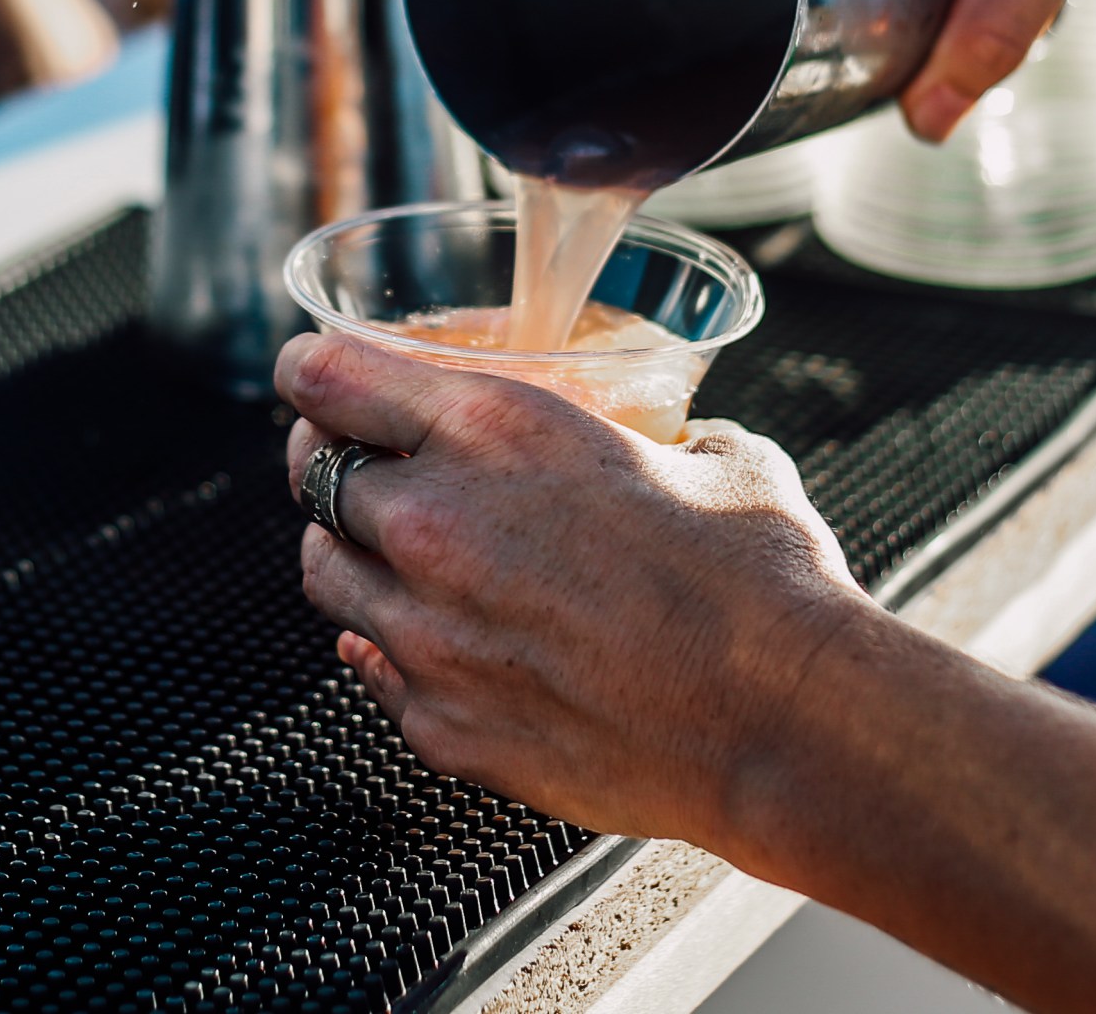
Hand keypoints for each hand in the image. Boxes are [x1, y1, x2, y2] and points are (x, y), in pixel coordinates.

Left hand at [277, 330, 869, 849]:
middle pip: (313, 474)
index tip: (311, 376)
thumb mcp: (706, 454)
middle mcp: (436, 524)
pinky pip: (371, 668)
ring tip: (390, 552)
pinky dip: (387, 646)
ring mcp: (428, 632)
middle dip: (328, 459)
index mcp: (491, 431)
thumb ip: (648, 437)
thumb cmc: (761, 587)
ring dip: (350, 552)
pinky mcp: (442, 722)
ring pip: (325, 572)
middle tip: (353, 462)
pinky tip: (425, 637)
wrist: (786, 723)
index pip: (328, 376)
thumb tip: (671, 441)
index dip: (309, 371)